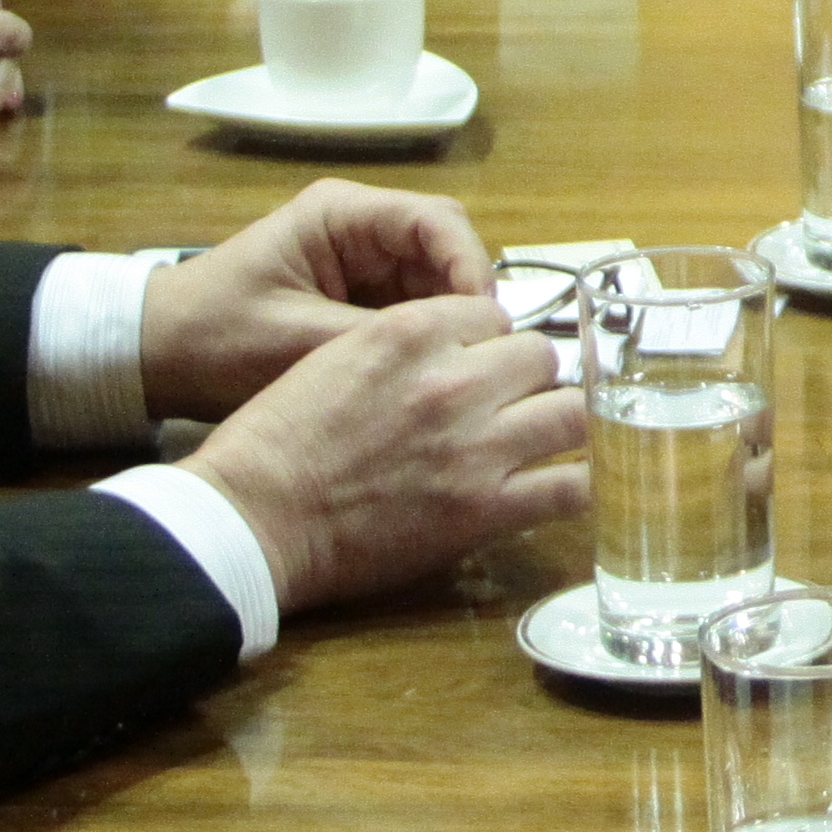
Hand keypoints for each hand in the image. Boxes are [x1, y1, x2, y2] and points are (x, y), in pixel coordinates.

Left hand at [138, 179, 499, 422]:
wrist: (153, 357)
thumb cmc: (215, 338)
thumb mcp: (297, 343)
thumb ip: (379, 341)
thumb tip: (457, 354)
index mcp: (342, 215)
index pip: (437, 221)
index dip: (471, 267)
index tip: (484, 323)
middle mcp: (361, 228)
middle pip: (446, 249)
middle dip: (467, 299)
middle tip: (479, 354)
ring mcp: (362, 262)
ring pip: (437, 282)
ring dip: (451, 322)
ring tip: (459, 369)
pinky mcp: (358, 297)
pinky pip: (413, 310)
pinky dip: (428, 339)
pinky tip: (432, 373)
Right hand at [184, 299, 587, 619]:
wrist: (253, 517)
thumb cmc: (275, 441)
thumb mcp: (333, 355)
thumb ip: (403, 344)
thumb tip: (454, 349)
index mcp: (409, 333)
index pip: (493, 315)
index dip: (489, 342)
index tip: (480, 364)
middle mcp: (452, 381)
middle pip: (541, 356)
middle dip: (528, 378)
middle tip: (512, 403)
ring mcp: (476, 446)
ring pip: (571, 411)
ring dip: (558, 423)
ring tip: (540, 440)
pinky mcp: (485, 510)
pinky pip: (572, 487)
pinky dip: (577, 484)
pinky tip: (565, 485)